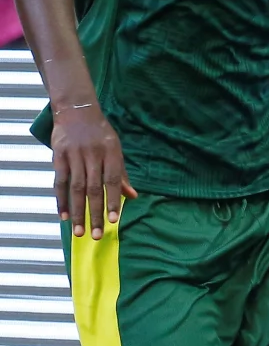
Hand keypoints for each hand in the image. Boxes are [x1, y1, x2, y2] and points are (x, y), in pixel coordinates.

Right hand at [51, 103, 136, 238]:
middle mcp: (93, 155)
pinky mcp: (59, 156)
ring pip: (76, 188)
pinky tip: (62, 215)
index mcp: (112, 153)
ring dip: (77, 211)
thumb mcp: (116, 149)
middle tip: (97, 235)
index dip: (114, 200)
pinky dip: (61, 199)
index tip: (114, 220)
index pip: (113, 181)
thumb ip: (122, 174)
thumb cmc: (101, 133)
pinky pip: (60, 181)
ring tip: (78, 231)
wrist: (77, 110)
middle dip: (95, 213)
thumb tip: (133, 196)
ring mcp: (75, 156)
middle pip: (94, 188)